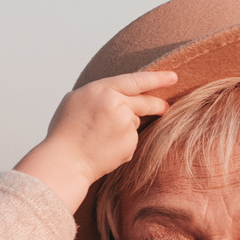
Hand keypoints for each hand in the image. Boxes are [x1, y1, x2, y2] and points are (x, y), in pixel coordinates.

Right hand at [13, 71, 176, 201]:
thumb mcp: (76, 100)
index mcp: (102, 90)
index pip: (136, 80)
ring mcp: (125, 125)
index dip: (157, 78)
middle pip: (146, 102)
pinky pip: (130, 141)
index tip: (173, 77)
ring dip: (124, 128)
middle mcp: (117, 105)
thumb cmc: (66, 131)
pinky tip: (104, 149)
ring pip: (134, 123)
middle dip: (158, 105)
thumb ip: (100, 94)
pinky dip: (121, 144)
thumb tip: (118, 93)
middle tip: (164, 108)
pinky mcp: (130, 145)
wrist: (65, 161)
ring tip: (100, 138)